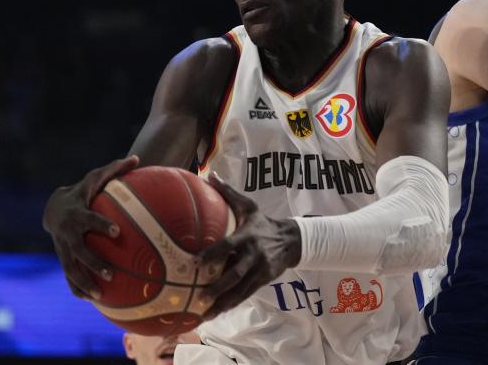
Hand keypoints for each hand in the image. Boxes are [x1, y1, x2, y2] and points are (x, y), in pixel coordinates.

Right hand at [42, 156, 139, 299]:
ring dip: (85, 282)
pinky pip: (69, 276)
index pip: (89, 220)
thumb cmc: (84, 190)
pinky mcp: (63, 258)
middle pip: (79, 251)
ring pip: (71, 268)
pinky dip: (77, 288)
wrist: (55, 207)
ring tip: (101, 295)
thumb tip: (137, 158)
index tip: (118, 232)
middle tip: (111, 273)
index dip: (101, 225)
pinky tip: (92, 300)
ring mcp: (63, 248)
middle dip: (94, 263)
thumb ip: (115, 169)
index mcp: (77, 213)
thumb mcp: (96, 177)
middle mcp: (68, 233)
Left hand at [195, 175, 301, 319]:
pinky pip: (245, 295)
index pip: (228, 245)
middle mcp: (254, 254)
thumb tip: (209, 174)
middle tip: (199, 295)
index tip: (195, 262)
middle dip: (218, 286)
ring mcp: (260, 270)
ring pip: (240, 290)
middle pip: (235, 274)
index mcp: (247, 236)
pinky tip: (216, 313)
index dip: (212, 254)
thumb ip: (228, 193)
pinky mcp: (263, 281)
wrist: (292, 240)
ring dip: (222, 303)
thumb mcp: (249, 206)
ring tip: (204, 314)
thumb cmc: (263, 222)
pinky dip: (231, 305)